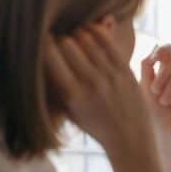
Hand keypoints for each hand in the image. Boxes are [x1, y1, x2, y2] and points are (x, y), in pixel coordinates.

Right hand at [44, 20, 169, 171]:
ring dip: (77, 34)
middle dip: (60, 39)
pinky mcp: (125, 70)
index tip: (42, 44)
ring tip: (75, 38)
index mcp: (71, 94)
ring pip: (86, 39)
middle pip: (67, 43)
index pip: (49, 56)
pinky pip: (107, 41)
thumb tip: (39, 58)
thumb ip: (55, 87)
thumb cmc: (95, 126)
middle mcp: (90, 83)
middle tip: (60, 42)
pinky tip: (90, 31)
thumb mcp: (69, 111)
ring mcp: (110, 76)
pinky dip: (96, 31)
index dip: (43, 46)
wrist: (130, 140)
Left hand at [140, 44, 170, 154]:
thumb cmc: (151, 116)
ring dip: (170, 86)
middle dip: (162, 75)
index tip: (156, 57)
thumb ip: (148, 67)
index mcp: (164, 75)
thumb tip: (155, 47)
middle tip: (154, 91)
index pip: (166, 54)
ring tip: (163, 101)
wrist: (163, 136)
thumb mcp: (144, 88)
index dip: (162, 51)